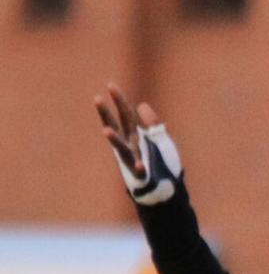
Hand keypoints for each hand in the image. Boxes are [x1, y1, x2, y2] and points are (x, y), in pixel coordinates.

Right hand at [95, 83, 182, 205]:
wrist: (166, 189)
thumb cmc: (162, 163)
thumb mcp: (159, 139)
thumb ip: (151, 123)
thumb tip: (142, 104)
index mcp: (135, 136)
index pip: (126, 114)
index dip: (119, 100)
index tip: (110, 84)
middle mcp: (130, 146)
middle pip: (117, 127)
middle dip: (107, 114)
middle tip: (96, 99)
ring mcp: (133, 160)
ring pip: (121, 149)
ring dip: (114, 140)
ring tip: (106, 131)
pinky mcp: (140, 176)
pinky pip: (138, 172)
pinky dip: (139, 168)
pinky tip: (140, 165)